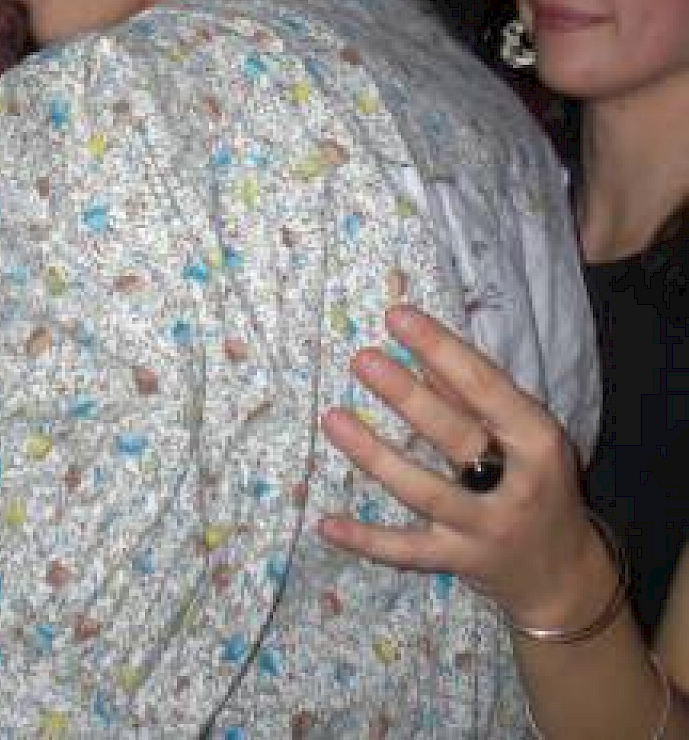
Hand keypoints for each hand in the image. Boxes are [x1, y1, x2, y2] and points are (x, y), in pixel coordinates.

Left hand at [318, 305, 608, 628]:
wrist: (564, 573)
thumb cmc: (539, 481)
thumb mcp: (523, 434)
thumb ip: (473, 396)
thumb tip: (420, 347)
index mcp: (537, 440)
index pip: (485, 386)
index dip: (441, 349)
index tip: (398, 317)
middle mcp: (515, 486)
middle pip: (454, 435)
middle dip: (407, 396)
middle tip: (364, 360)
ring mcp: (485, 528)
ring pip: (424, 491)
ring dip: (375, 456)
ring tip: (332, 419)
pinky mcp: (459, 561)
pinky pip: (406, 551)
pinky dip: (367, 540)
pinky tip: (327, 524)